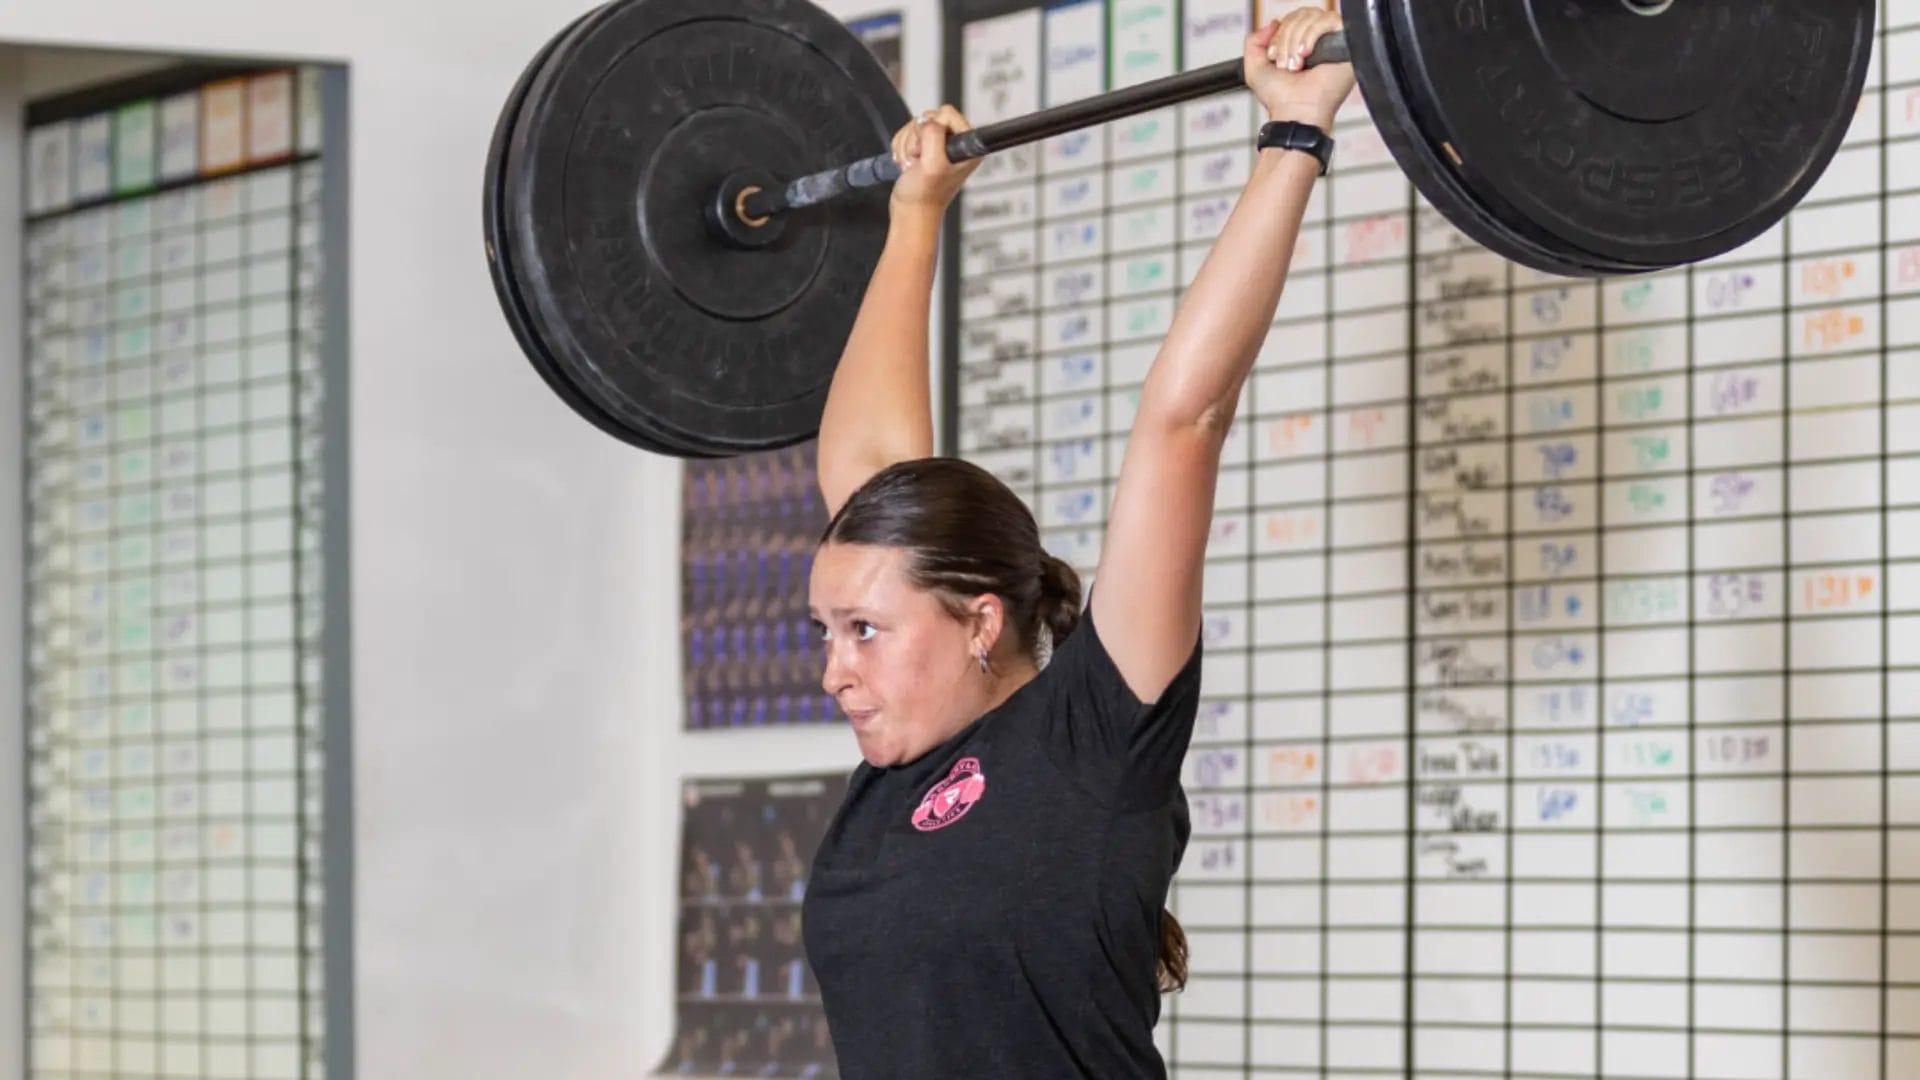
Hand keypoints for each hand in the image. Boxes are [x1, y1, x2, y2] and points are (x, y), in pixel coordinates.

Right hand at [888, 104, 981, 219]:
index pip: (947, 114)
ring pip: (916, 125)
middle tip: (919, 159)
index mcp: (968, 146)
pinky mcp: (925, 147)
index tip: (930, 150)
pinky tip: (908, 164)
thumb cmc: (924, 196)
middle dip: (917, 138)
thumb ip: (933, 135)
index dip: (932, 129)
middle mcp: (957, 142)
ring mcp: (940, 145)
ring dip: (907, 145)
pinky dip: (902, 147)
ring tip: (913, 165)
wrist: (910, 211)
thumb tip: (927, 121)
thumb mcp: (932, 165)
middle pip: (930, 117)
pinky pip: (907, 133)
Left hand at [1244, 7, 1355, 128]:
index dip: (1280, 33)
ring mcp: (1333, 42)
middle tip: (1284, 65)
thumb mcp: (1255, 67)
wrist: (1295, 112)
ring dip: (1296, 40)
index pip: (1293, 17)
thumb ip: (1254, 41)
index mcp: (1302, 44)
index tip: (1273, 57)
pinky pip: (1330, 20)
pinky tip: (1306, 54)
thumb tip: (1273, 22)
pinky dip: (1312, 34)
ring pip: (1313, 16)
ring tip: (1296, 65)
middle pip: (1302, 13)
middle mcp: (1320, 41)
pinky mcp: (1347, 44)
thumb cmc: (1280, 98)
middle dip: (1286, 38)